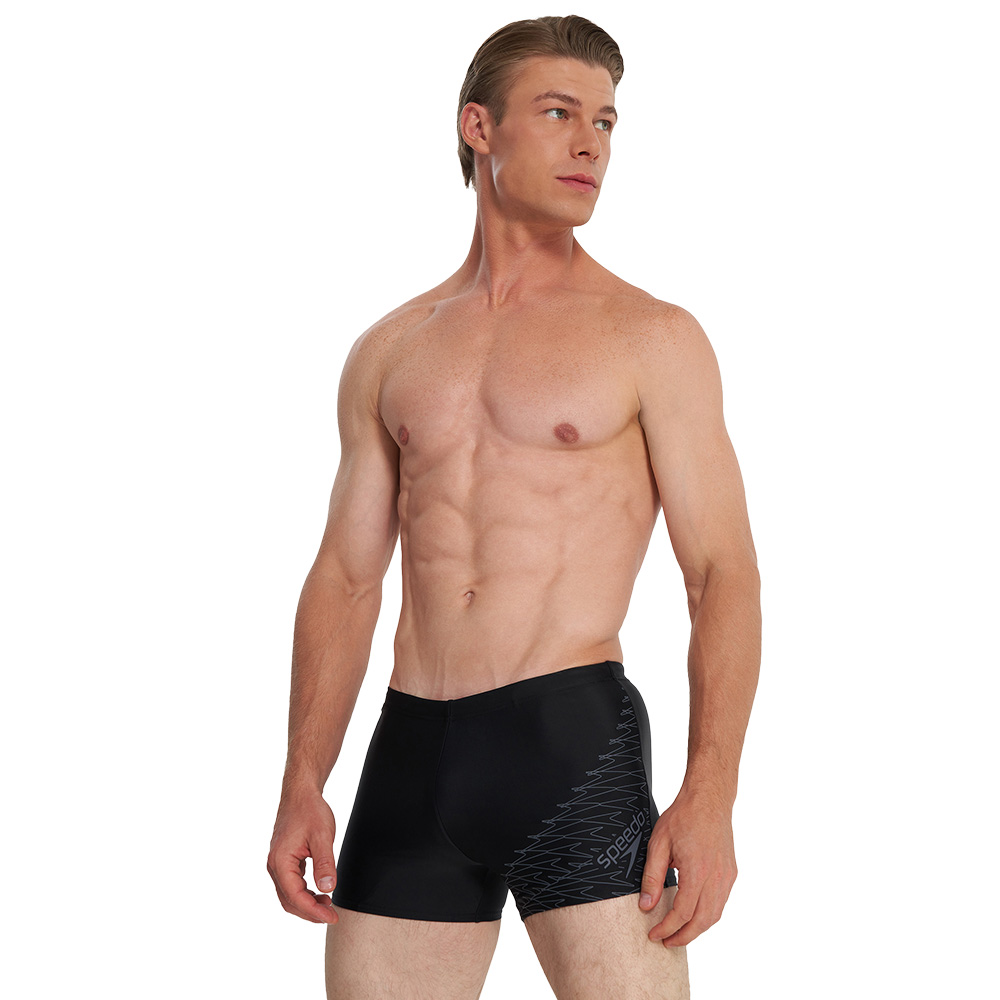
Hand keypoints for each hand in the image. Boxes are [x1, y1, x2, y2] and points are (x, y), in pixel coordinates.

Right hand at [267, 790, 338, 923]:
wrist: (300, 794)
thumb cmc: (310, 810)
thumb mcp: (322, 836)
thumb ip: (324, 863)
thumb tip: (328, 889)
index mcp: (281, 861)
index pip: (295, 896)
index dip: (313, 911)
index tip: (331, 917)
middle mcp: (275, 865)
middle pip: (289, 900)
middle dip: (310, 912)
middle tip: (332, 916)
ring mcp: (278, 863)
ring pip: (289, 895)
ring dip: (307, 904)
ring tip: (328, 904)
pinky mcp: (284, 860)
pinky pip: (291, 884)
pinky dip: (304, 893)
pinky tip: (320, 892)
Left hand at [638, 790, 737, 945]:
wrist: (709, 799)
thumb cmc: (683, 817)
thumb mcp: (658, 843)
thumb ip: (652, 876)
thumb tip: (646, 906)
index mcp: (697, 870)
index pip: (682, 912)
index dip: (667, 928)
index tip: (654, 934)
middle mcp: (716, 877)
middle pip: (702, 921)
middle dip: (683, 937)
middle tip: (665, 941)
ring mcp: (727, 876)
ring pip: (714, 915)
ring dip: (697, 929)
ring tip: (678, 933)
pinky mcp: (731, 873)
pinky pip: (721, 903)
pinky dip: (707, 915)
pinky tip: (694, 915)